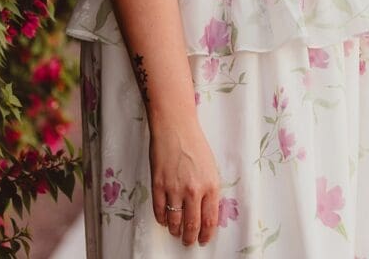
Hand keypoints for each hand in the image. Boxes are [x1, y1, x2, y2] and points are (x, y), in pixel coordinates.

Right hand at [150, 121, 220, 246]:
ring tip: (176, 232)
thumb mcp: (210, 167)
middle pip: (192, 225)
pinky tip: (164, 220)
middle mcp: (194, 190)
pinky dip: (162, 219)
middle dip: (190, 238)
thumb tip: (206, 210)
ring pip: (174, 222)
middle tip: (188, 242)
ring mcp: (174, 189)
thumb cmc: (194, 144)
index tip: (203, 239)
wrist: (175, 127)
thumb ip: (209, 189)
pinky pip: (159, 211)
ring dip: (175, 231)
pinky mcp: (158, 185)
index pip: (209, 220)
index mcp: (210, 185)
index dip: (206, 234)